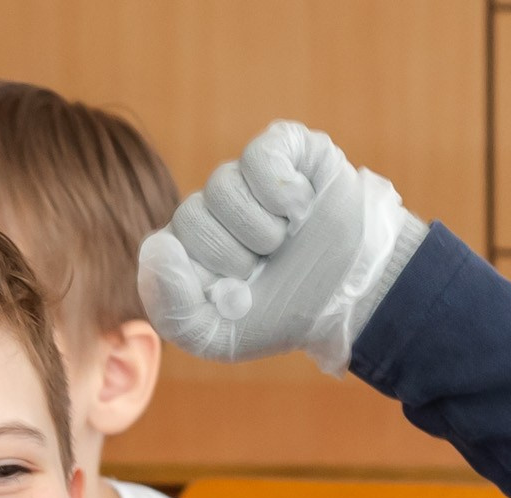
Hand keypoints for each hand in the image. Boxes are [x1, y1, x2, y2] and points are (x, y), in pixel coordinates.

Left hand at [137, 121, 423, 372]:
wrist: (351, 296)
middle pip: (191, 216)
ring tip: (286, 240)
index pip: (161, 249)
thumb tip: (159, 245)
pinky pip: (259, 154)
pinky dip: (282, 191)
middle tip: (265, 267)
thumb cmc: (282, 313)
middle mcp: (209, 207)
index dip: (201, 275)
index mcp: (186, 249)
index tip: (234, 293)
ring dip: (262, 228)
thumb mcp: (218, 337)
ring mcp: (243, 176)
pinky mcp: (281, 148)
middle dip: (235, 255)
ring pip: (222, 185)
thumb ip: (171, 309)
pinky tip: (301, 209)